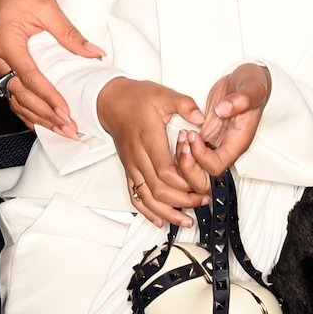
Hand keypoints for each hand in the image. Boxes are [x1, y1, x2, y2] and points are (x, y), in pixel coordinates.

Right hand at [0, 0, 102, 135]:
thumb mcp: (48, 8)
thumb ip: (69, 34)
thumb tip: (93, 53)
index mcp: (6, 42)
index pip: (29, 76)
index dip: (48, 95)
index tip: (65, 110)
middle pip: (21, 94)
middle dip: (45, 114)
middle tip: (69, 128)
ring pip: (15, 99)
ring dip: (37, 118)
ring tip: (61, 130)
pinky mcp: (3, 67)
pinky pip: (13, 94)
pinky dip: (28, 111)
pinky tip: (43, 123)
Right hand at [95, 78, 206, 227]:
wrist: (111, 101)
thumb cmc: (136, 98)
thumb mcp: (163, 94)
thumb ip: (184, 104)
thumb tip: (200, 117)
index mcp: (148, 138)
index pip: (165, 170)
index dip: (184, 182)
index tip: (202, 183)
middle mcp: (138, 156)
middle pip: (158, 189)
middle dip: (182, 201)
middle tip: (202, 201)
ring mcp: (132, 165)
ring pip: (146, 198)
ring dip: (167, 212)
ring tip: (186, 219)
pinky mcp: (128, 170)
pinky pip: (135, 196)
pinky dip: (148, 211)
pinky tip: (160, 219)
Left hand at [191, 63, 271, 174]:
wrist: (249, 80)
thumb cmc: (253, 85)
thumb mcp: (251, 87)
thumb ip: (240, 99)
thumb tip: (223, 109)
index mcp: (238, 142)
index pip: (217, 165)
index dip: (200, 156)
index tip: (192, 134)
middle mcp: (226, 148)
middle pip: (205, 178)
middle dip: (188, 167)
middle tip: (182, 141)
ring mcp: (216, 144)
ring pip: (197, 171)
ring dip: (183, 161)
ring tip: (180, 136)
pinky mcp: (207, 138)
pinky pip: (192, 157)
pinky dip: (182, 152)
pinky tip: (180, 134)